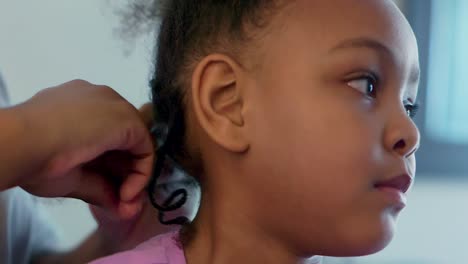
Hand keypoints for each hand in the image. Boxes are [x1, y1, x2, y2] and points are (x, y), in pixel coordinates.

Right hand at [17, 80, 153, 218]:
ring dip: (134, 177)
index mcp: (80, 108)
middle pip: (125, 140)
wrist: (21, 143)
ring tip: (124, 201)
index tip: (112, 193)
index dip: (112, 168)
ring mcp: (114, 106)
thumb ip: (100, 187)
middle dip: (126, 174)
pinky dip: (141, 174)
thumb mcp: (71, 176)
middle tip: (121, 200)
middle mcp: (100, 101)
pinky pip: (145, 148)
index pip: (107, 137)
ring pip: (136, 143)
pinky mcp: (127, 118)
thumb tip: (124, 209)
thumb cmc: (34, 158)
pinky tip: (126, 193)